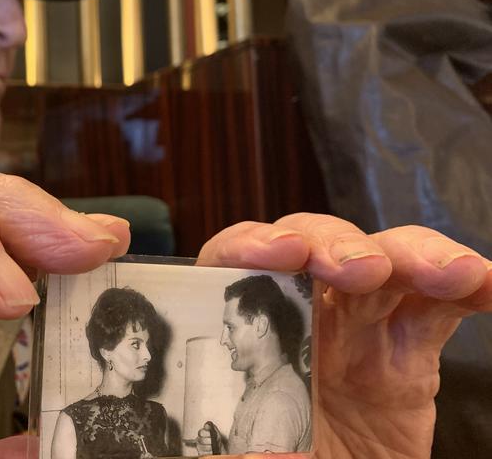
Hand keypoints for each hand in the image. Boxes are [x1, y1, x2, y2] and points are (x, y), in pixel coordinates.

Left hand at [198, 213, 491, 458]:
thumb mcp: (227, 449)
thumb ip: (216, 434)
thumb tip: (216, 439)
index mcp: (241, 327)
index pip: (230, 260)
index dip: (250, 244)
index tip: (277, 253)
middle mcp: (297, 314)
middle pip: (312, 244)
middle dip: (335, 243)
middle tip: (360, 270)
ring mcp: (357, 329)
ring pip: (383, 262)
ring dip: (412, 254)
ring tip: (444, 274)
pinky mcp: (408, 353)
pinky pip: (438, 310)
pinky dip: (466, 287)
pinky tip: (484, 283)